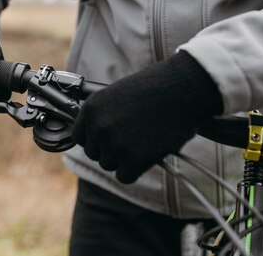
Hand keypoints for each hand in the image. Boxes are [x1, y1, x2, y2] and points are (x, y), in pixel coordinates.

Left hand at [71, 51, 222, 183]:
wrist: (182, 89)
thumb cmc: (155, 87)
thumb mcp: (118, 94)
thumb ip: (104, 114)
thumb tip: (98, 134)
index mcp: (91, 108)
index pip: (80, 137)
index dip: (95, 140)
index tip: (108, 139)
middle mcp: (98, 127)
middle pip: (94, 153)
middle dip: (110, 150)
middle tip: (131, 142)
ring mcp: (114, 144)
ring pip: (109, 165)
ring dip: (124, 160)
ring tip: (142, 144)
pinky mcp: (134, 159)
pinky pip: (124, 176)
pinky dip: (135, 171)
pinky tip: (146, 156)